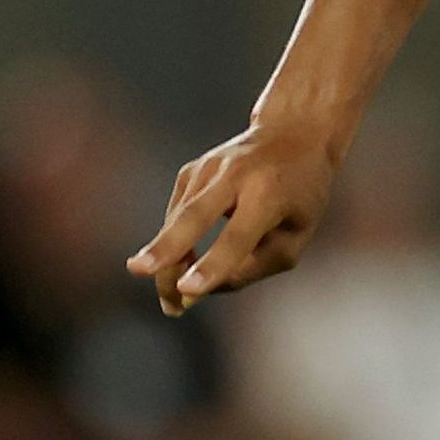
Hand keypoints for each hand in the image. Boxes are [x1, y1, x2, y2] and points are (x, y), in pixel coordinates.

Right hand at [129, 117, 343, 314]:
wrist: (292, 133)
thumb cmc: (301, 193)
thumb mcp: (298, 232)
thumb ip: (259, 264)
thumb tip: (204, 290)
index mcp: (269, 193)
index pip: (237, 235)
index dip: (213, 265)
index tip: (189, 290)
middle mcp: (234, 175)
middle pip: (193, 216)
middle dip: (165, 247)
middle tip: (138, 271)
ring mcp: (206, 169)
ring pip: (178, 221)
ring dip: (168, 264)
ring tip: (171, 306)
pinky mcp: (189, 171)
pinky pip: (178, 217)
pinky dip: (177, 245)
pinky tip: (184, 266)